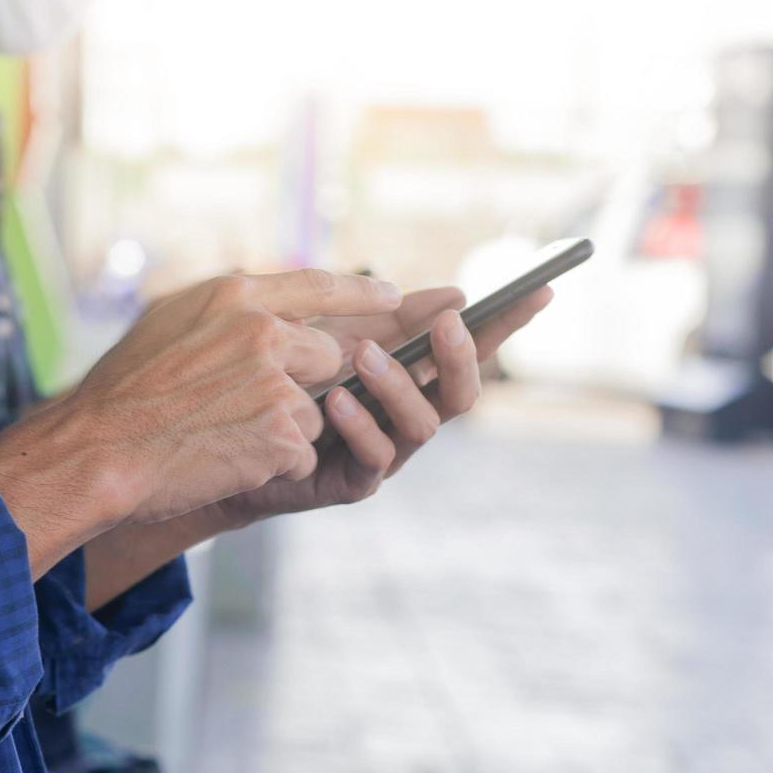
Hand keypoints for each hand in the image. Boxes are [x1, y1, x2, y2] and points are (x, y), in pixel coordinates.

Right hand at [0, 269, 401, 573]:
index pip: (318, 286)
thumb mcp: (169, 321)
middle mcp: (263, 332)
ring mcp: (276, 383)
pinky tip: (226, 459)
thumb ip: (229, 310)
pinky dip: (271, 465)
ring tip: (221, 436)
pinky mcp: (281, 434)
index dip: (362, 295)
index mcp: (235, 297)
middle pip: (328, 356)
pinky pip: (301, 453)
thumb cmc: (123, 392)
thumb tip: (270, 309)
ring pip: (315, 411)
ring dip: (281, 432)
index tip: (395, 298)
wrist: (98, 452)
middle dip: (305, 384)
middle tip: (250, 406)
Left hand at [208, 285, 552, 527]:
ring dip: (400, 386)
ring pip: (424, 425)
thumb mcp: (334, 337)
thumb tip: (455, 293)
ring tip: (365, 356)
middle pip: (461, 393)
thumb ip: (389, 319)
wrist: (231, 439)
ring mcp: (388, 452)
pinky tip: (336, 399)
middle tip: (447, 324)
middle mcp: (409, 416)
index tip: (541, 290)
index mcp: (413, 376)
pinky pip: (375, 457)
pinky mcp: (355, 482)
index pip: (471, 348)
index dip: (508, 324)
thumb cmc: (286, 382)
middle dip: (462, 358)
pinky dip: (359, 424)